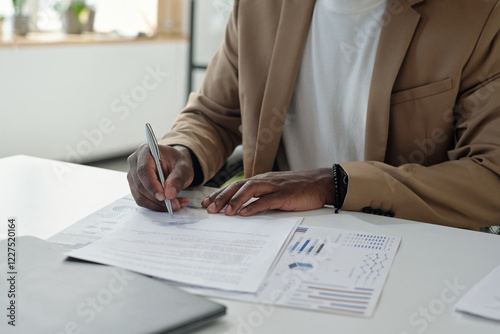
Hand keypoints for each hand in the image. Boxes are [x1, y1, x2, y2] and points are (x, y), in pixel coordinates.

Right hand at [127, 144, 192, 211]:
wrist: (174, 164)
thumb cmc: (177, 162)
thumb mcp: (184, 167)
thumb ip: (178, 178)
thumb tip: (169, 193)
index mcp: (145, 151)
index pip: (143, 170)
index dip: (152, 185)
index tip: (163, 196)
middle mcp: (135, 163)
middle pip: (141, 185)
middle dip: (158, 199)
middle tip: (175, 204)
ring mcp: (133, 176)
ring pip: (140, 196)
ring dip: (158, 204)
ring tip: (176, 205)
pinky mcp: (135, 187)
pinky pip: (142, 200)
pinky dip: (156, 206)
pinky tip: (170, 205)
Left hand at [201, 168, 334, 215]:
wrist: (321, 182)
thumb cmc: (299, 188)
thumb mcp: (276, 191)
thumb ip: (261, 197)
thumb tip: (244, 209)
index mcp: (261, 180)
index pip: (236, 186)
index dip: (220, 194)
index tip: (207, 203)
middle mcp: (265, 181)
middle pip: (238, 186)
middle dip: (222, 197)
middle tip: (209, 209)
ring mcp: (274, 187)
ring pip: (249, 190)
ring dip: (235, 201)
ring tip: (224, 212)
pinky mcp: (285, 194)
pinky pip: (267, 200)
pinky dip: (254, 206)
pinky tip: (244, 213)